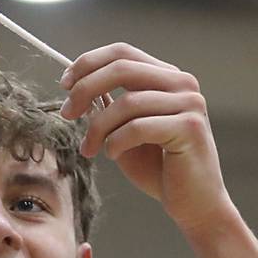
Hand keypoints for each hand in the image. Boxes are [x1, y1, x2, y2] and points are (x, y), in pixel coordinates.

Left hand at [59, 43, 234, 233]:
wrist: (193, 204)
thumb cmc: (158, 169)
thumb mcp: (124, 130)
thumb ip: (107, 106)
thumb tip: (76, 85)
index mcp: (166, 77)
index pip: (122, 52)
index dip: (88, 63)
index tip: (64, 84)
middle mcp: (182, 83)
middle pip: (121, 68)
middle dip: (85, 89)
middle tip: (67, 114)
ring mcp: (190, 103)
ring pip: (126, 103)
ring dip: (97, 128)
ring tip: (89, 149)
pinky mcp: (190, 127)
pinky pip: (138, 127)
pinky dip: (116, 142)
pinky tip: (112, 155)